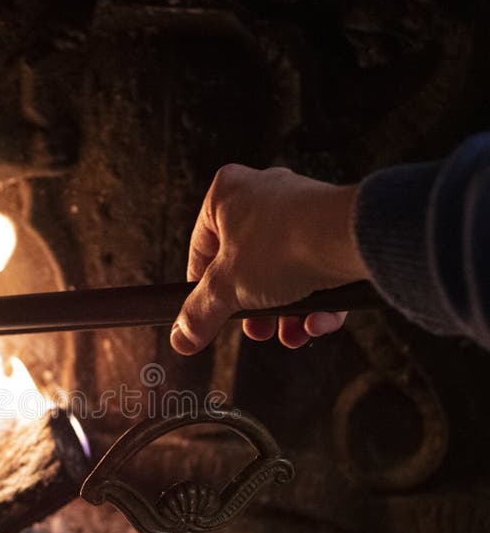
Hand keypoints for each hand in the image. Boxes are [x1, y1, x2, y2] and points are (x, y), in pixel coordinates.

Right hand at [171, 164, 368, 353]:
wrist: (350, 239)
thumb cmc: (282, 245)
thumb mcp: (226, 290)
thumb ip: (199, 315)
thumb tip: (180, 337)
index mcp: (226, 194)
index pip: (201, 250)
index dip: (203, 290)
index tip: (208, 316)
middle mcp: (263, 195)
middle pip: (244, 266)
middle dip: (252, 309)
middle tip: (254, 330)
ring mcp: (301, 211)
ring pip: (283, 273)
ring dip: (285, 313)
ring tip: (289, 334)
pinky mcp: (333, 229)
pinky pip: (315, 270)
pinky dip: (316, 302)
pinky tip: (316, 323)